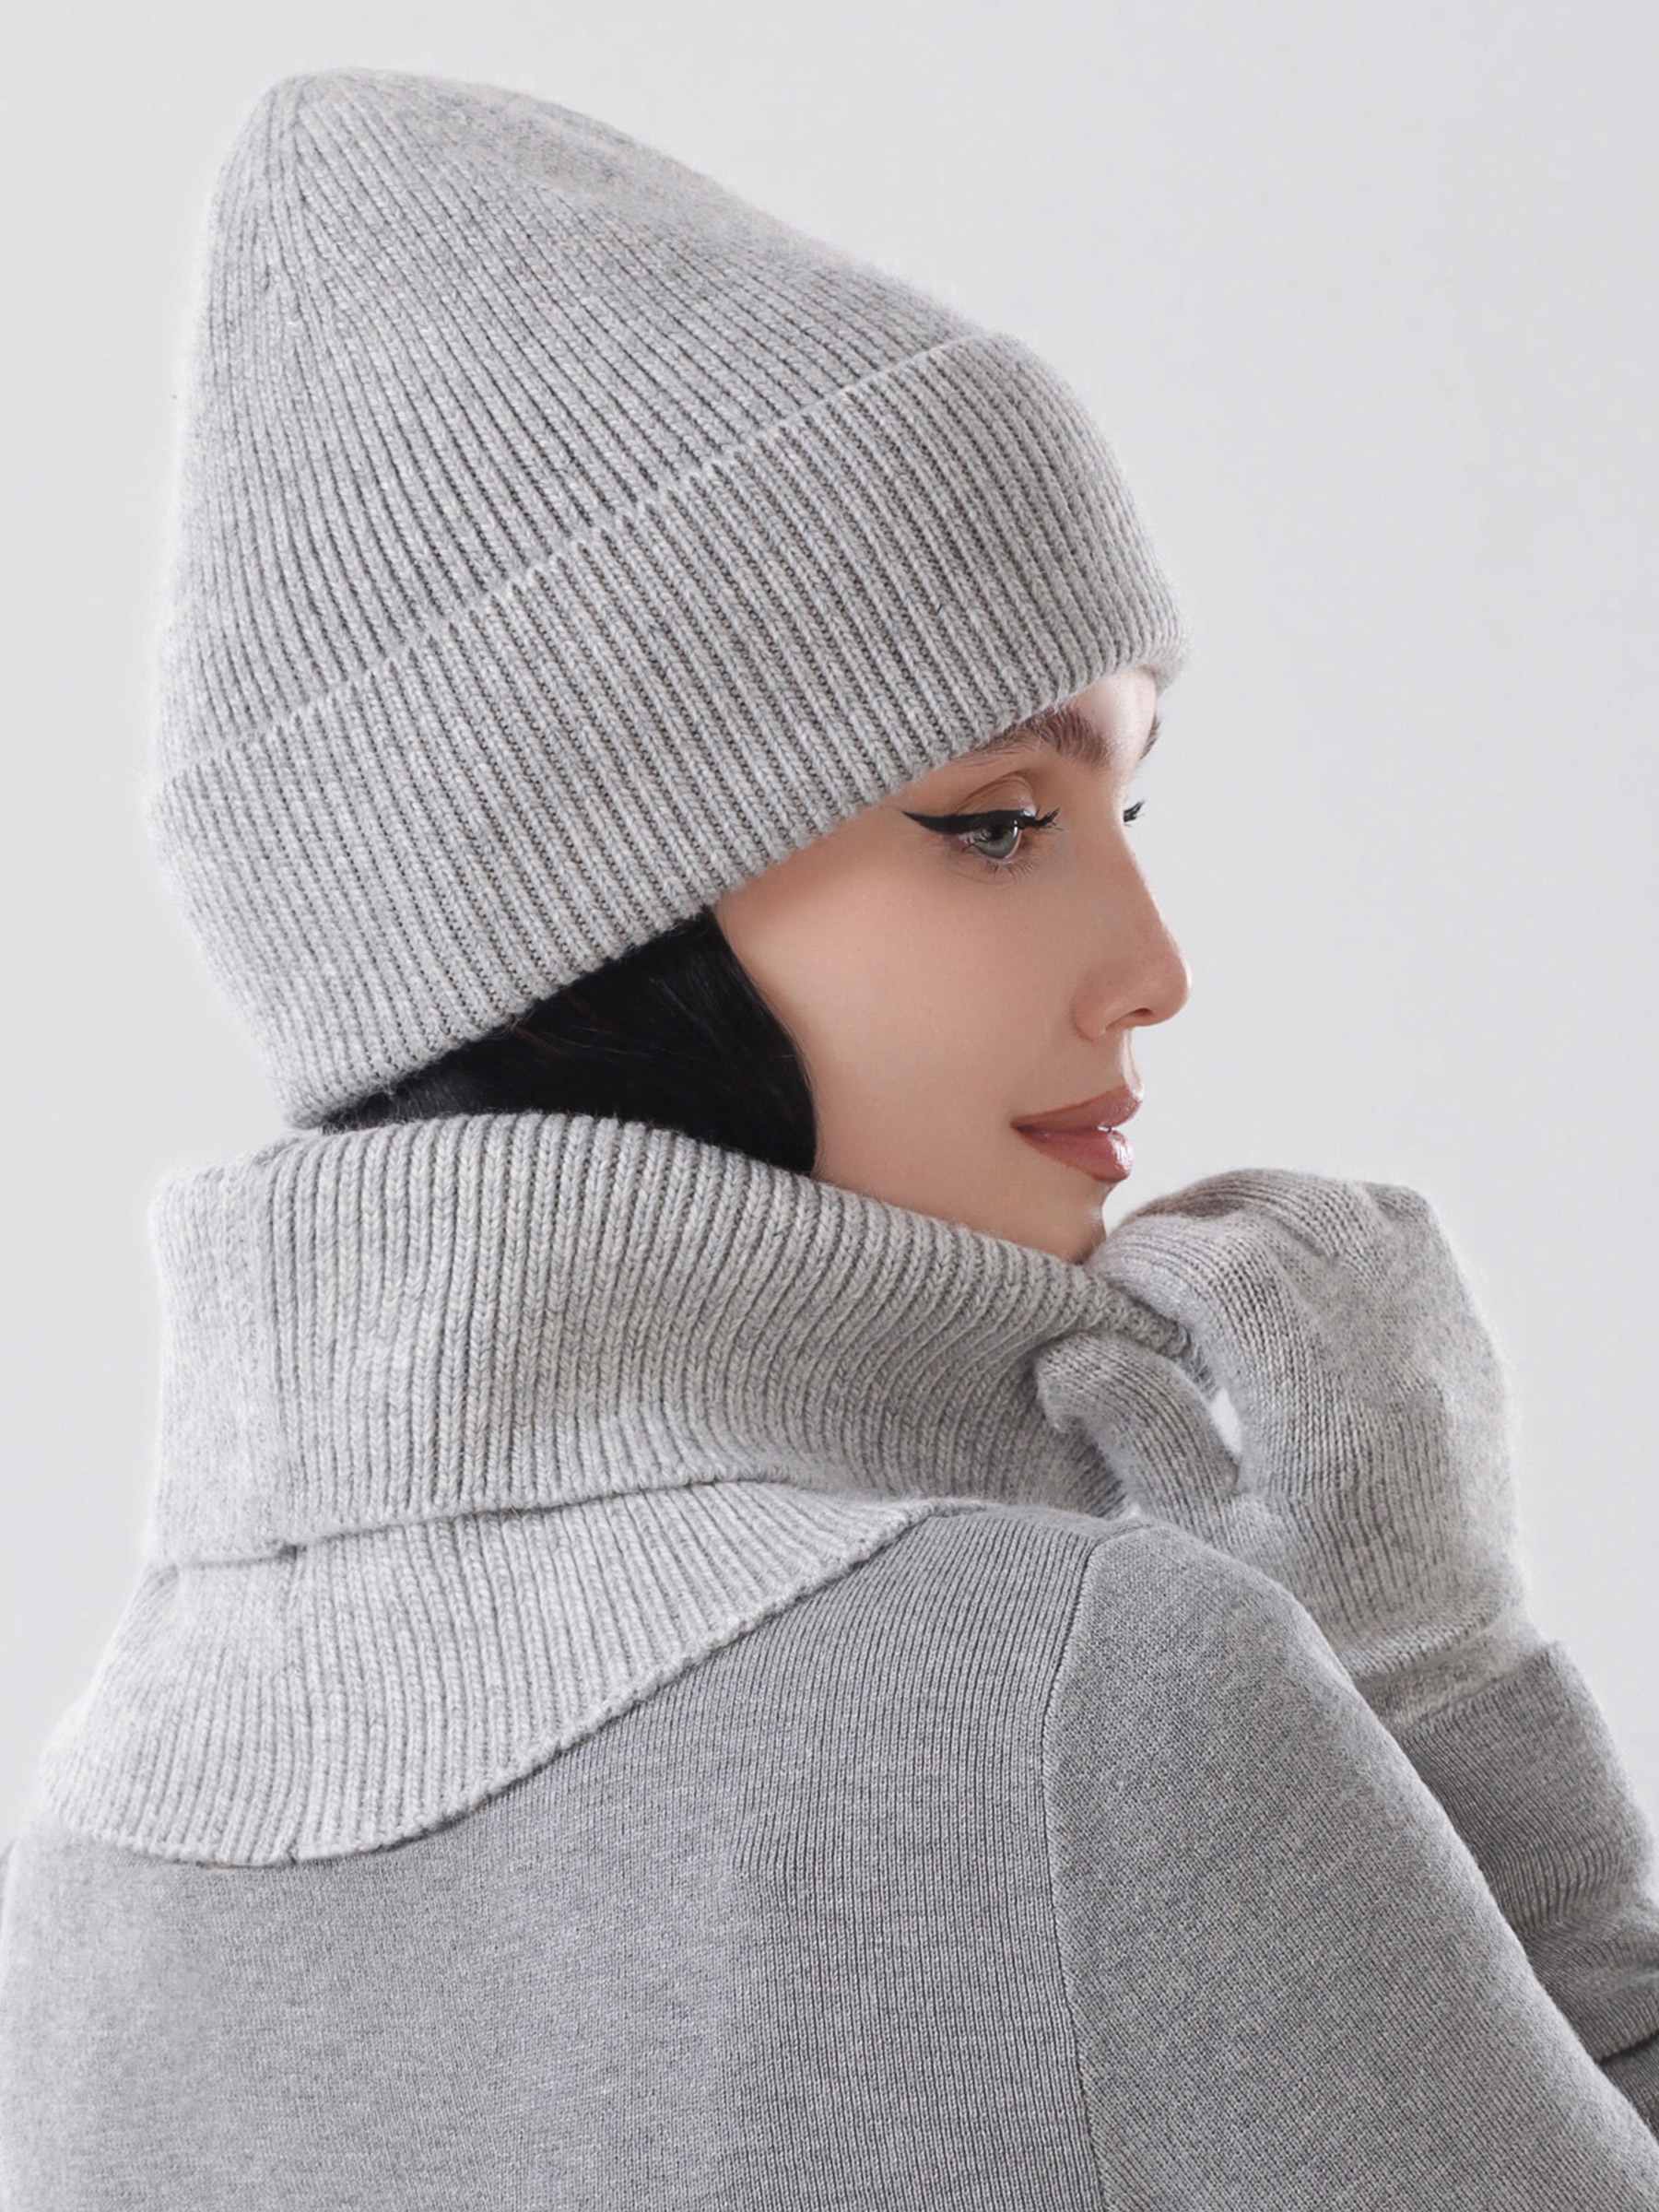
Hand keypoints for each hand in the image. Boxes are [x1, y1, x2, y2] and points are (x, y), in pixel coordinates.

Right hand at [1034, 1168, 1544, 1731]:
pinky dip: (1325, 1210)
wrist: (1454, 1665)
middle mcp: (1400, 1351)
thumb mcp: (1207, 1548)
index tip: (1098, 1287)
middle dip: (1188, 1224)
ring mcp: (1443, 1331)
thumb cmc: (1321, 1618)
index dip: (1145, 1259)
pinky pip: (1397, 1219)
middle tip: (1132, 1268)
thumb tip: (1070, 1348)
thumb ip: (1141, 1434)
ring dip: (1253, 1204)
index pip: (1228, 1269)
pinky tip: (1278, 1251)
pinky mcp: (1463, 1331)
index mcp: (1333, 1409)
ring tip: (1193, 1249)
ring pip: (1340, 1201)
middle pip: (1284, 1213)